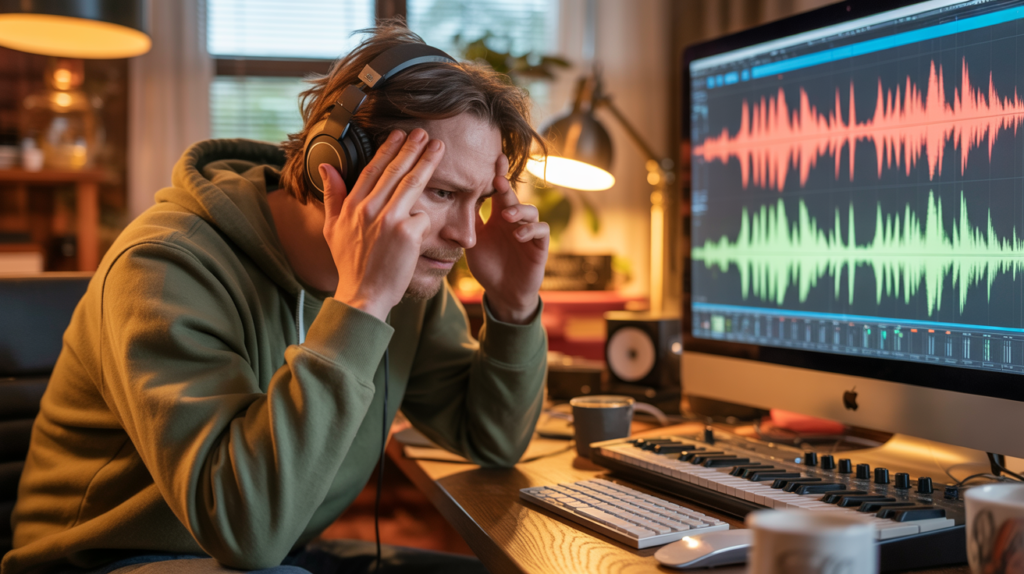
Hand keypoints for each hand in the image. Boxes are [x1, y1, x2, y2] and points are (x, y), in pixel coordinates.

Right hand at [322, 128, 445, 321]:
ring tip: (438, 148)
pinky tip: (431, 218)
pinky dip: (426, 218)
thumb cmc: (350, 264)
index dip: (387, 149)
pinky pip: (423, 217)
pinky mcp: (407, 234)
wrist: (363, 295)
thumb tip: (325, 166)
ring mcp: (389, 220)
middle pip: (395, 171)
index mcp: (352, 206)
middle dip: (411, 148)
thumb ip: (332, 196)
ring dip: (426, 162)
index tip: (398, 134)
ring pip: (412, 184)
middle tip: (424, 133)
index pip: (372, 170)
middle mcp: (369, 209)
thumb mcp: (332, 229)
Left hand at [465, 154, 549, 323]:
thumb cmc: (488, 266)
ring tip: (507, 216)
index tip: (494, 159)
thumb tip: (451, 199)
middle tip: (498, 180)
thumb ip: (468, 222)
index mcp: (499, 216)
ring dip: (519, 211)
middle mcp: (515, 221)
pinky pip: (541, 231)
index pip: (499, 192)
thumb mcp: (472, 243)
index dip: (498, 175)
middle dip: (507, 186)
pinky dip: (531, 230)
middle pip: (514, 196)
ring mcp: (529, 232)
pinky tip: (519, 235)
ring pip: (531, 211)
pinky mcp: (540, 246)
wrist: (503, 293)